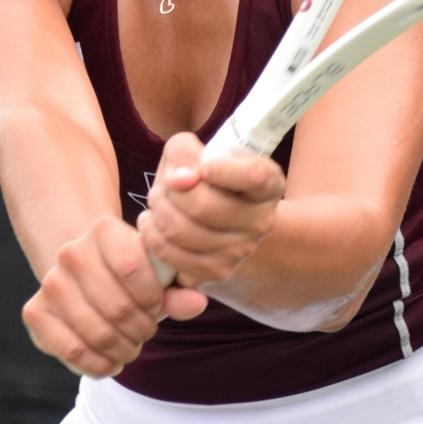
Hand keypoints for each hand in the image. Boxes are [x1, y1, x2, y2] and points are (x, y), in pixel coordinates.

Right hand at [22, 215, 208, 376]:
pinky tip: (110, 361)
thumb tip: (196, 303)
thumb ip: (177, 290)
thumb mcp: (156, 276)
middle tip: (146, 331)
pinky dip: (99, 365)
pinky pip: (73, 351)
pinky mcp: (35, 312)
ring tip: (131, 347)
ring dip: (123, 350)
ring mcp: (50, 283)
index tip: (157, 306)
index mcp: (104, 230)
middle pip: (117, 307)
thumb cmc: (129, 277)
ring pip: (97, 333)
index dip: (153, 299)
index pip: (132, 269)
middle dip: (142, 329)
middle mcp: (71, 252)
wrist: (84, 277)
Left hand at [138, 132, 285, 287]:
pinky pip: (172, 256)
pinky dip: (154, 237)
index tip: (204, 167)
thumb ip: (184, 152)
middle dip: (169, 192)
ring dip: (157, 212)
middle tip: (164, 187)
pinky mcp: (217, 272)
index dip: (222, 170)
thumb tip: (179, 179)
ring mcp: (241, 251)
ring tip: (157, 203)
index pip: (254, 176)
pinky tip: (155, 225)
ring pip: (181, 231)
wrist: (211, 217)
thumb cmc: (203, 177)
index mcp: (268, 184)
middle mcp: (262, 221)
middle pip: (202, 206)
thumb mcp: (194, 151)